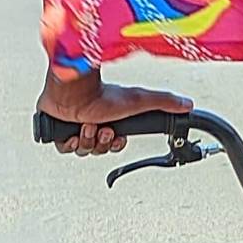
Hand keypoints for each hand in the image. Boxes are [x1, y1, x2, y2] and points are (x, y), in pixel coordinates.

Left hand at [37, 66, 191, 155]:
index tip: (115, 137)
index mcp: (107, 117)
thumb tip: (187, 104)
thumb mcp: (140, 101)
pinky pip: (63, 148)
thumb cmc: (102, 94)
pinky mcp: (55, 130)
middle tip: (103, 129)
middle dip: (101, 142)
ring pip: (82, 149)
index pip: (112, 143)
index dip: (114, 145)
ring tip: (88, 124)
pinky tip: (73, 130)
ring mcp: (71, 125)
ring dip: (87, 139)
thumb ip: (164, 102)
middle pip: (98, 149)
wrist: (74, 92)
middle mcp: (89, 120)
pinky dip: (69, 142)